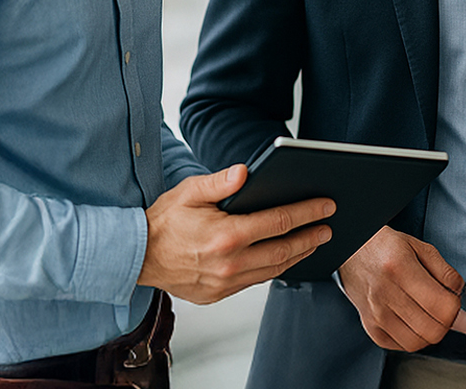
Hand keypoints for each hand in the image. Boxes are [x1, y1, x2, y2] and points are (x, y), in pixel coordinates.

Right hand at [137, 166, 334, 304]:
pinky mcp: (218, 294)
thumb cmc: (164, 220)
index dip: (307, 213)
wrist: (136, 256)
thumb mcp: (189, 192)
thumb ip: (220, 181)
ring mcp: (224, 283)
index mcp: (226, 236)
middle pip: (283, 250)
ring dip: (297, 256)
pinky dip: (274, 269)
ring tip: (313, 241)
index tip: (326, 206)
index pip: (278, 222)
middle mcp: (229, 264)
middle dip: (310, 237)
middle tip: (329, 227)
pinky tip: (284, 257)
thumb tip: (246, 172)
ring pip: (273, 270)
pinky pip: (255, 281)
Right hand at [338, 226, 465, 350]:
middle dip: (448, 323)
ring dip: (432, 333)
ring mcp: (376, 314)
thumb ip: (444, 271)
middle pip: (433, 330)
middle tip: (447, 311)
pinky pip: (401, 346)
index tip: (460, 303)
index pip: (443, 306)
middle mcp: (386, 294)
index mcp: (401, 269)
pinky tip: (415, 322)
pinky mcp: (370, 327)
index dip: (459, 308)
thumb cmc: (387, 247)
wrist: (351, 252)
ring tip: (431, 316)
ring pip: (418, 343)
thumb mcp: (420, 247)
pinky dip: (414, 339)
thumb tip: (460, 293)